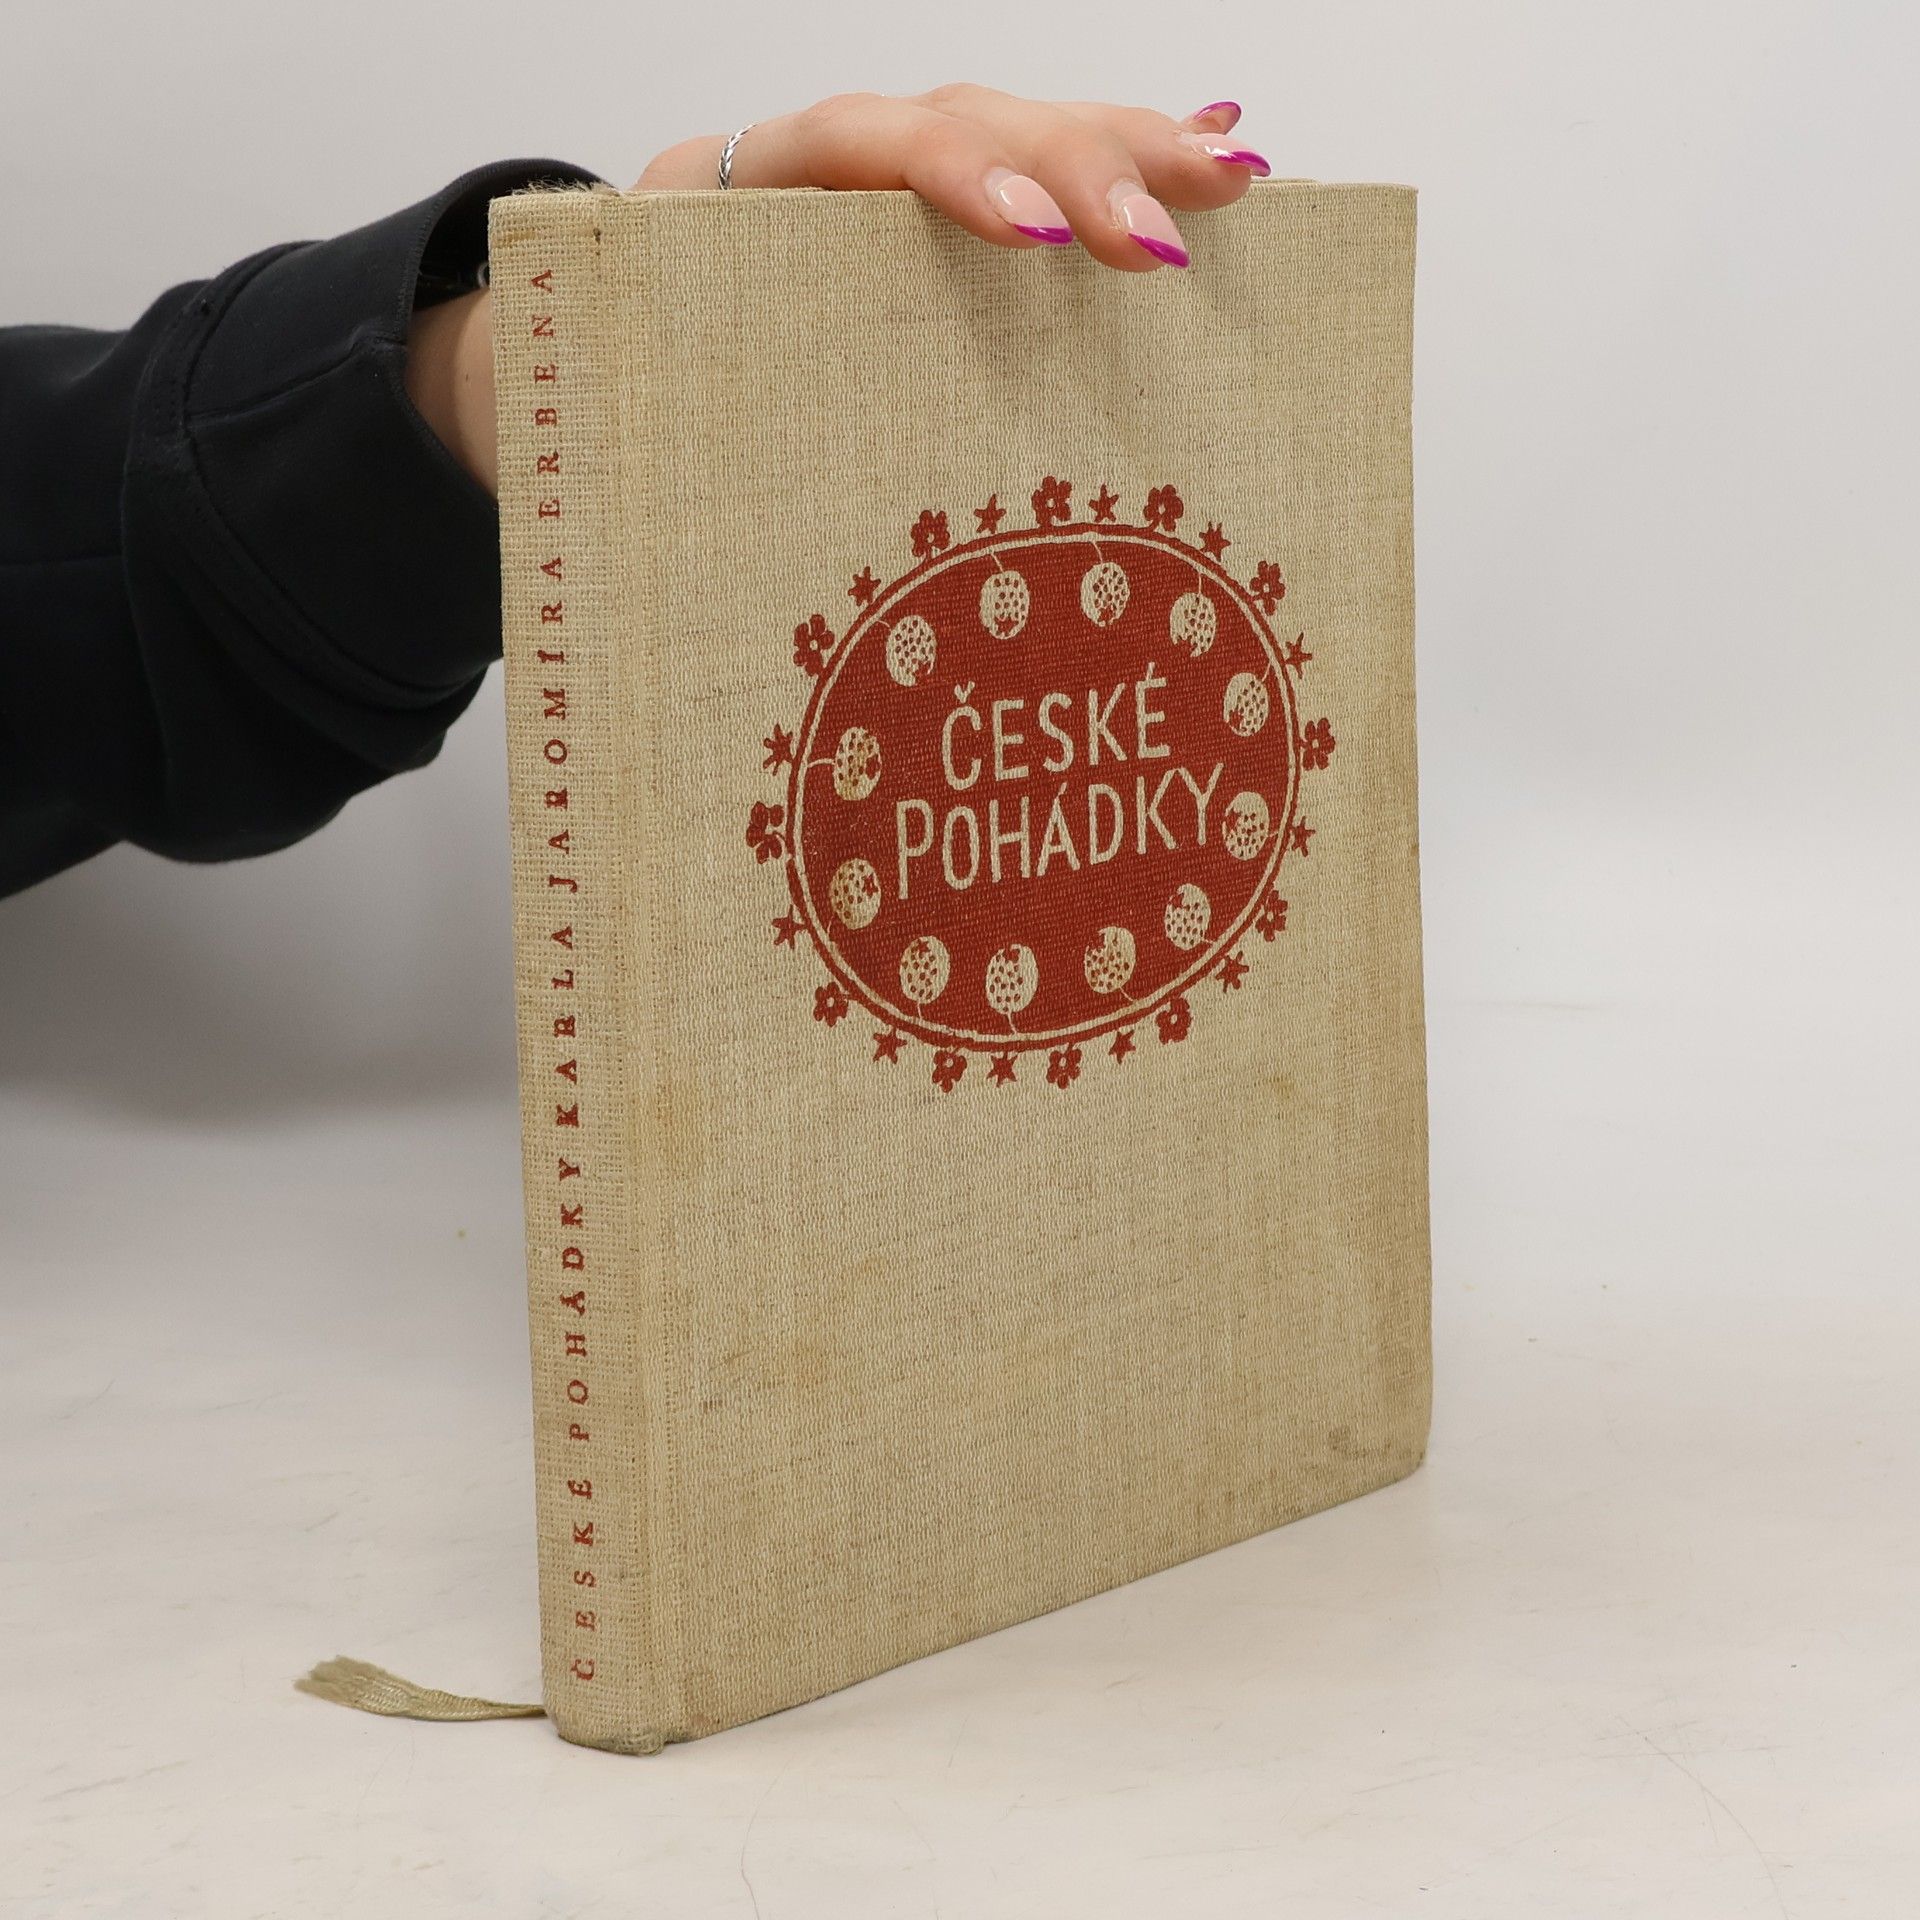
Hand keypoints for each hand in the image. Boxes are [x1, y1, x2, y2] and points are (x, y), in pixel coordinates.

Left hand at [409, 92, 1267, 494]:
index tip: (1029, 236)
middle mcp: (833, 173)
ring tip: (1231, 187)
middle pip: (968, 120)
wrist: (594, 364)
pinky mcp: (947, 232)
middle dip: (1076, 168)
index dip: (948, 178)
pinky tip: (1218, 185)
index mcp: (741, 197)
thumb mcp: (616, 423)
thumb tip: (695, 575)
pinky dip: (1129, 180)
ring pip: (1023, 134)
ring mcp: (900, 193)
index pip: (857, 144)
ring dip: (1132, 159)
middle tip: (1159, 244)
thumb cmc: (620, 411)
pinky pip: (1046, 180)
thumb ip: (651, 438)